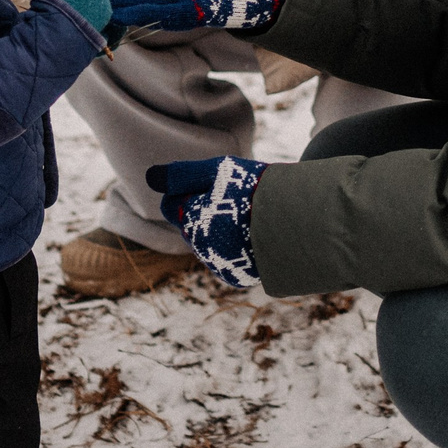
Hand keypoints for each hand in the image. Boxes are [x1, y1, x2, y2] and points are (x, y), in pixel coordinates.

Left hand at [145, 156, 264, 288]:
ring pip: (206, 242)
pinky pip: (224, 258)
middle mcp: (199, 247)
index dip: (189, 191)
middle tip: (235, 200)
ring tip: (247, 217)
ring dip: (218, 230)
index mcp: (190, 220)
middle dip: (203, 212)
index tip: (213, 186)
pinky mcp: (234, 275)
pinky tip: (252, 236)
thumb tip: (149, 178)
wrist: (297, 224)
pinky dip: (233, 247)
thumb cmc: (255, 191)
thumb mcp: (217, 172)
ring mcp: (217, 264)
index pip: (171, 204)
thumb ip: (181, 175)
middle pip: (189, 224)